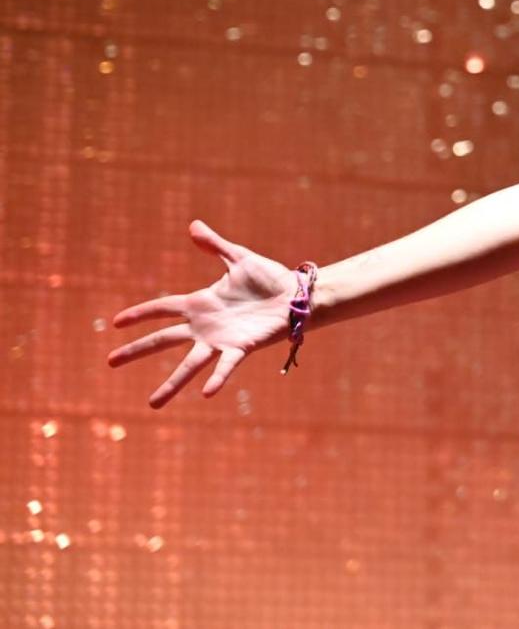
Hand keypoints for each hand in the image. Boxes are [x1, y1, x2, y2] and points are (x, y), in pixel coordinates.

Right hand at [106, 221, 296, 407]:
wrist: (297, 296)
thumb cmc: (269, 279)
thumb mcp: (239, 258)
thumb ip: (215, 246)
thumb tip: (193, 225)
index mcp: (200, 303)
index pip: (162, 307)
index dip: (140, 313)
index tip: (116, 322)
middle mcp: (204, 326)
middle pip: (164, 339)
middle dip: (137, 350)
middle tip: (110, 362)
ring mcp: (220, 340)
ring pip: (189, 364)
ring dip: (172, 384)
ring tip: (152, 404)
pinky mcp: (242, 348)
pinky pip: (226, 366)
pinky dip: (217, 378)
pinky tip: (207, 393)